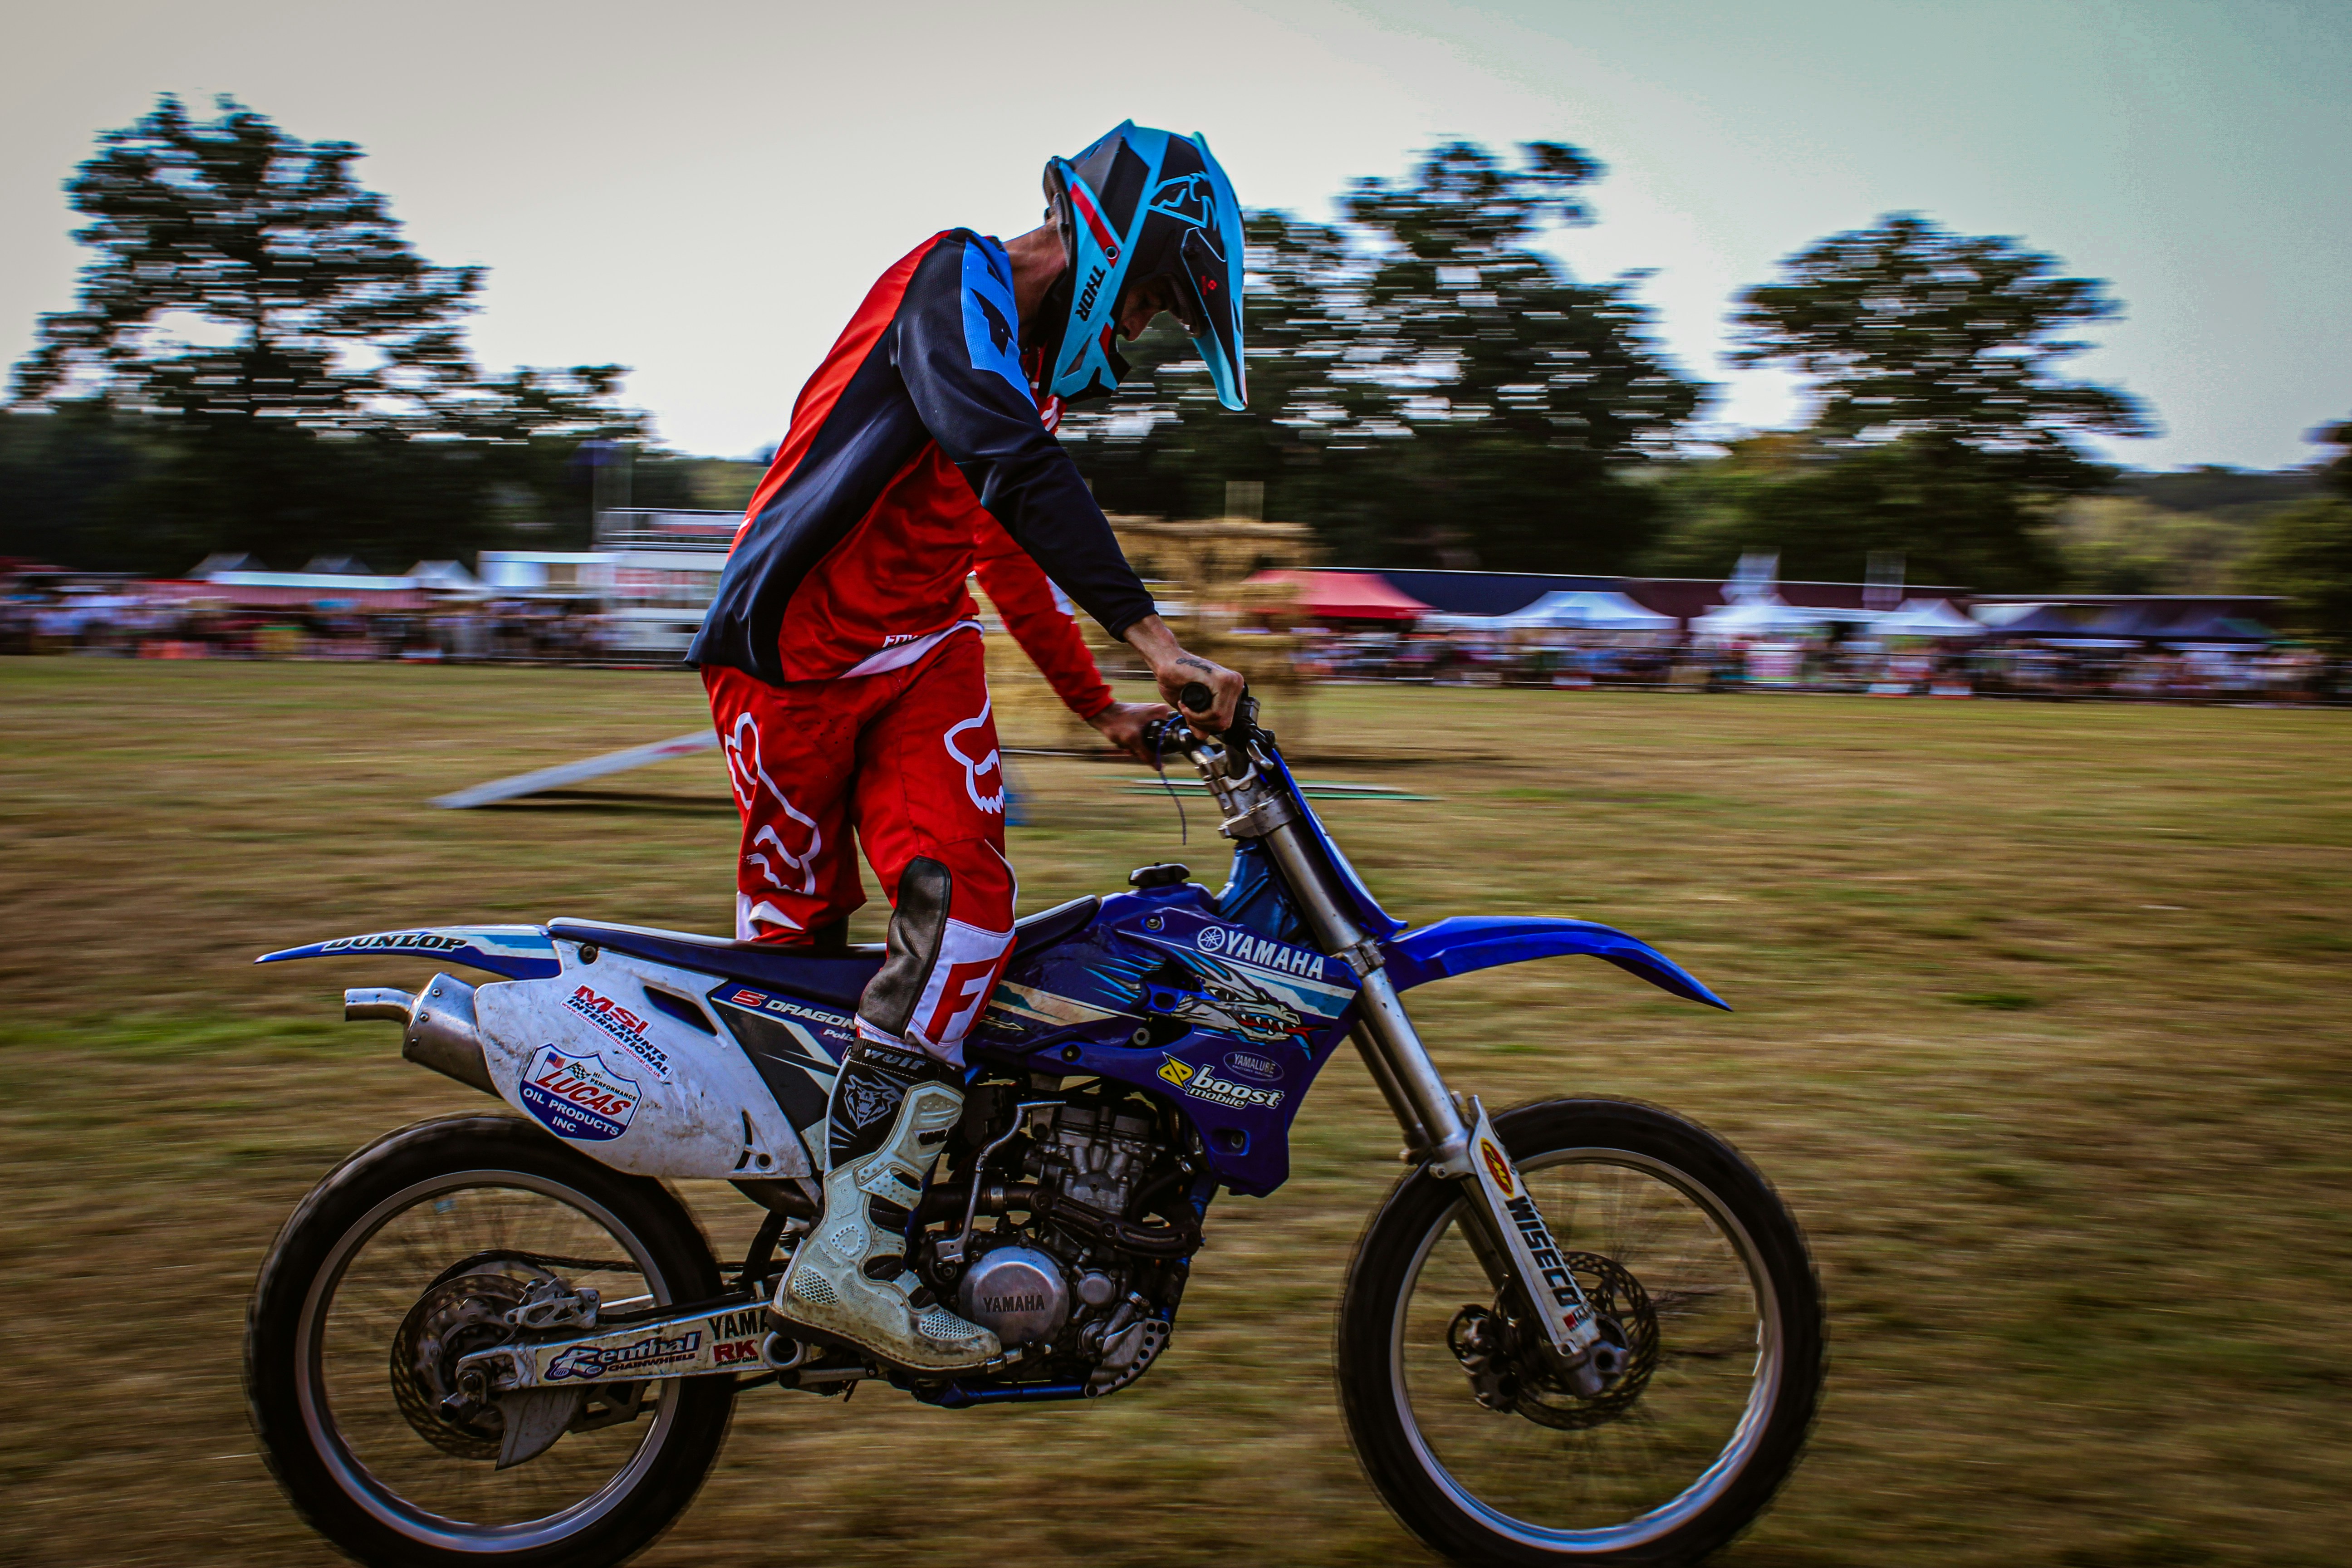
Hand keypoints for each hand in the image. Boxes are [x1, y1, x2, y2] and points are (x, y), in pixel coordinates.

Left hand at [1085, 699, 1172, 762]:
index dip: (1159, 747)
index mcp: (1163, 712)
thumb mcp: (1133, 740)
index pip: (1170, 734)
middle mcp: (1159, 713)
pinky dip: (1134, 742)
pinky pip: (1143, 737)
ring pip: (1150, 741)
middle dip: (1145, 747)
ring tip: (1126, 742)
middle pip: (1159, 739)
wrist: (1102, 714)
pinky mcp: (1143, 721)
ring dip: (1137, 746)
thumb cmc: (1117, 722)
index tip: (1144, 748)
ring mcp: (1151, 717)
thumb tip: (1159, 767)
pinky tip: (1125, 741)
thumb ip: (1147, 754)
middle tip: (1132, 745)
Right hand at [1121, 614, 1244, 735]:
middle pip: (1225, 723)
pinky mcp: (1222, 681)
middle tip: (1186, 712)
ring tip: (1185, 707)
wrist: (1165, 661)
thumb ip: (1198, 721)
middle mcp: (1235, 684)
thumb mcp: (1190, 707)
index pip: (1226, 720)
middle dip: (1202, 724)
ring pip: (1220, 719)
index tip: (1190, 715)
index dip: (1206, 724)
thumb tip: (1203, 736)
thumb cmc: (1175, 679)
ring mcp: (1231, 681)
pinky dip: (1198, 715)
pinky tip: (1186, 705)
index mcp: (1231, 689)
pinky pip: (1215, 712)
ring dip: (1198, 719)